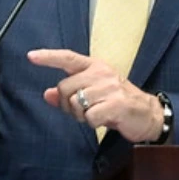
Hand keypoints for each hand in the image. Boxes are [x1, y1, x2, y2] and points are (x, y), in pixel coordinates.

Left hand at [27, 49, 162, 143]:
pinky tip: (104, 120)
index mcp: (94, 66)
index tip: (30, 56)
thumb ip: (69, 93)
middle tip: (81, 112)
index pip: (68, 58)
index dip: (48, 57)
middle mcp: (101, 73)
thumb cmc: (116, 102)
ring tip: (95, 114)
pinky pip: (90, 116)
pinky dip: (92, 123)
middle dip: (67, 105)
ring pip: (75, 104)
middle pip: (65, 88)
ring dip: (80, 116)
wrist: (148, 114)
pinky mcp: (117, 104)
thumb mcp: (92, 94)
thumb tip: (46, 94)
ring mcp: (110, 87)